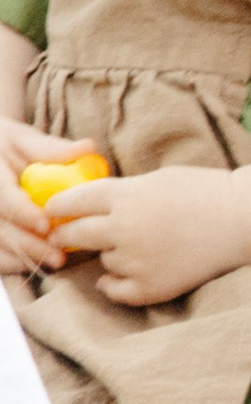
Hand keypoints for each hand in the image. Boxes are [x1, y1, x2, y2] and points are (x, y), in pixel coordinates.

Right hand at [0, 119, 99, 277]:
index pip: (2, 195)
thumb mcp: (22, 139)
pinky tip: (36, 264)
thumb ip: (51, 149)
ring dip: (23, 256)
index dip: (21, 211)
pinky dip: (11, 262)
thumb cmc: (5, 145)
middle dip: (28, 244)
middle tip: (59, 257)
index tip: (44, 224)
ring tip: (55, 261)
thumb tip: (88, 148)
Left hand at [42, 164, 250, 306]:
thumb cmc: (202, 192)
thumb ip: (120, 192)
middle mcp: (124, 228)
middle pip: (75, 234)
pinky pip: (115, 290)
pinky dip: (113, 285)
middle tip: (62, 236)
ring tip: (132, 247)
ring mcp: (137, 260)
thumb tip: (85, 203)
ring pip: (102, 261)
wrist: (242, 221)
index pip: (71, 201)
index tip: (51, 212)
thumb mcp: (155, 179)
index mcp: (124, 195)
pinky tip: (117, 277)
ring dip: (108, 254)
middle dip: (65, 234)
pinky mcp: (152, 286)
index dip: (56, 207)